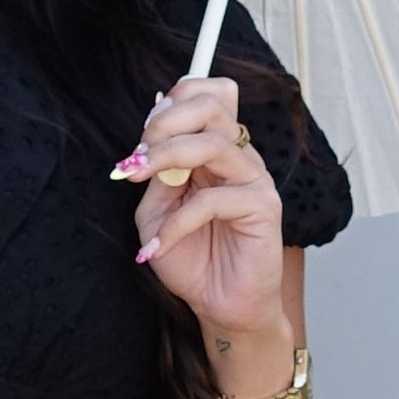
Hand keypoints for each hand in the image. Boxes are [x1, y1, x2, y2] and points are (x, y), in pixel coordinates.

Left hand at [115, 73, 287, 349]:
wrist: (218, 306)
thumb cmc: (191, 258)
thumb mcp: (156, 210)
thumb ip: (156, 174)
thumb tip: (148, 143)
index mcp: (215, 149)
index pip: (210, 93)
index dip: (175, 100)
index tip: (142, 136)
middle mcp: (238, 157)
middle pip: (214, 104)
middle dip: (166, 121)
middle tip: (137, 154)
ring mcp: (254, 179)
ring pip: (213, 143)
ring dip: (165, 156)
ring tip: (134, 178)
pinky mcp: (263, 207)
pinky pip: (213, 199)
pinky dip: (176, 222)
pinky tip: (156, 248)